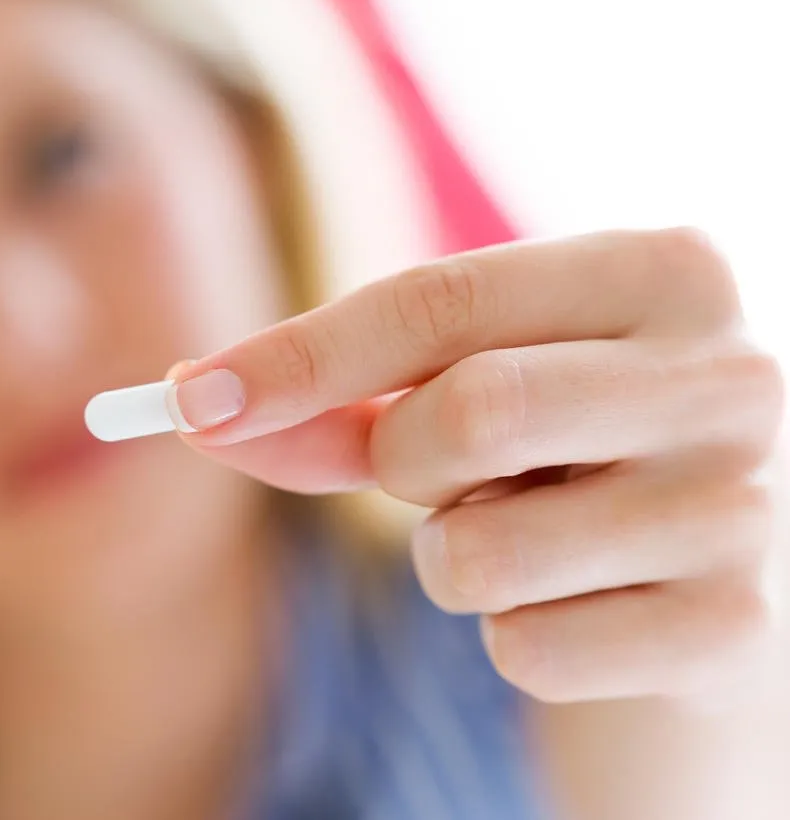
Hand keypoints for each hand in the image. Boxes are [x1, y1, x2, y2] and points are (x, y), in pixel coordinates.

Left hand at [171, 228, 784, 702]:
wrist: (694, 590)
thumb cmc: (558, 466)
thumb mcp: (456, 402)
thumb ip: (338, 400)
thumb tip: (199, 399)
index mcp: (663, 275)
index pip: (442, 298)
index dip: (299, 356)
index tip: (190, 397)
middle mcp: (729, 376)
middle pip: (466, 413)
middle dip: (399, 463)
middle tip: (434, 476)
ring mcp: (745, 507)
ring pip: (479, 551)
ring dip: (452, 561)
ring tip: (528, 541)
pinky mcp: (733, 629)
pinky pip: (525, 648)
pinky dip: (511, 638)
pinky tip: (580, 609)